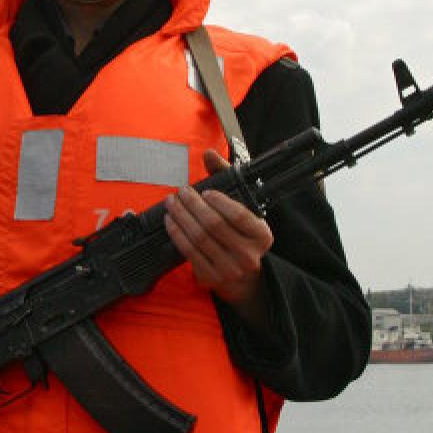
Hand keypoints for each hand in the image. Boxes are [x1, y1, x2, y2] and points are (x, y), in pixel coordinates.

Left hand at [164, 150, 273, 315]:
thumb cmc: (239, 235)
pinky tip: (170, 221)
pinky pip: (189, 252)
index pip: (239, 216)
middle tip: (181, 192)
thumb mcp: (241, 208)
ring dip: (181, 217)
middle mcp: (249, 255)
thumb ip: (226, 178)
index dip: (220, 202)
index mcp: (262, 236)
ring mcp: (230, 269)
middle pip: (214, 225)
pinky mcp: (211, 278)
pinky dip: (176, 234)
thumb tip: (208, 154)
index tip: (205, 192)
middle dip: (193, 205)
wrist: (242, 278)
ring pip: (199, 238)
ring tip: (171, 203)